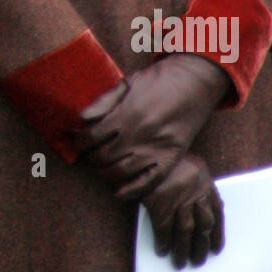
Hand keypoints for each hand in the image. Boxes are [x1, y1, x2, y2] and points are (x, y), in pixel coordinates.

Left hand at [74, 54, 229, 199]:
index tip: (77, 143)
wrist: (194, 82)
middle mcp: (139, 134)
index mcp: (127, 113)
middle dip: (90, 158)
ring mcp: (156, 148)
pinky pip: (148, 182)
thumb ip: (104, 101)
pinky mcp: (171, 158)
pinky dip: (131, 190)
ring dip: (104, 173)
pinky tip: (119, 190)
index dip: (79, 142)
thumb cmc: (158, 80)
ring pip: (121, 172)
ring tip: (100, 167)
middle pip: (103, 156)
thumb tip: (82, 118)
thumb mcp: (128, 82)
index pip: (93, 136)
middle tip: (87, 156)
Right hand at [143, 153, 224, 267]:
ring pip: (186, 231)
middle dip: (201, 246)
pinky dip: (164, 242)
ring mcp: (178, 199)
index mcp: (205, 181)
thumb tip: (201, 208)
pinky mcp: (160, 203)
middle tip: (198, 261)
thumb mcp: (189, 164)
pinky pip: (164, 229)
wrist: (146, 146)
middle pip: (204, 225)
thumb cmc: (166, 157)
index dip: (217, 233)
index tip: (215, 248)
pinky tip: (162, 250)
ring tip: (181, 262)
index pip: (217, 213)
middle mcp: (195, 192)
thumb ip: (196, 184)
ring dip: (184, 249)